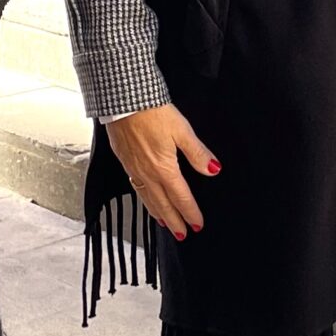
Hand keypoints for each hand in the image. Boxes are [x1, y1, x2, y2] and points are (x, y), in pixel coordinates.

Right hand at [103, 103, 218, 240]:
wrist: (122, 100)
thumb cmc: (152, 112)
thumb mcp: (182, 130)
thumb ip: (197, 153)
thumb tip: (213, 170)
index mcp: (164, 168)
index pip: (181, 197)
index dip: (190, 212)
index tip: (198, 224)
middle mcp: (147, 173)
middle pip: (163, 204)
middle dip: (174, 221)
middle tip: (182, 235)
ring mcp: (134, 168)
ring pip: (148, 199)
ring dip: (158, 214)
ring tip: (165, 224)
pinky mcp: (124, 161)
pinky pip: (135, 188)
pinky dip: (143, 199)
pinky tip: (146, 198)